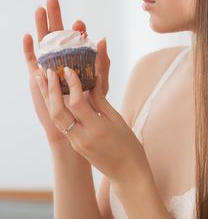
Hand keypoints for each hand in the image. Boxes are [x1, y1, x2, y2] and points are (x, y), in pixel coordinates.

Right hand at [22, 0, 109, 146]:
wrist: (74, 125)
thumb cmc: (88, 104)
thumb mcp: (99, 83)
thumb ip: (102, 64)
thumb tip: (102, 40)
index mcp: (75, 59)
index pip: (75, 40)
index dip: (77, 30)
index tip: (80, 22)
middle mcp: (60, 60)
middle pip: (56, 35)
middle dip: (55, 17)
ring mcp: (47, 67)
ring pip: (43, 43)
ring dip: (41, 27)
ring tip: (39, 10)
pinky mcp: (37, 77)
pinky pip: (31, 60)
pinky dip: (29, 48)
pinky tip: (28, 36)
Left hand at [35, 64, 148, 186]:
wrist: (127, 173)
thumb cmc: (128, 145)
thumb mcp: (117, 119)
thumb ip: (101, 100)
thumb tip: (92, 80)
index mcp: (96, 129)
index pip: (76, 102)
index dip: (72, 84)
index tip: (69, 69)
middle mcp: (81, 137)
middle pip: (57, 111)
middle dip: (51, 89)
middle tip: (49, 71)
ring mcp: (76, 143)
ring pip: (55, 118)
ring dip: (48, 98)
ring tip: (43, 80)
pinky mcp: (74, 145)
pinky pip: (62, 124)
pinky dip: (56, 108)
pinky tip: (54, 96)